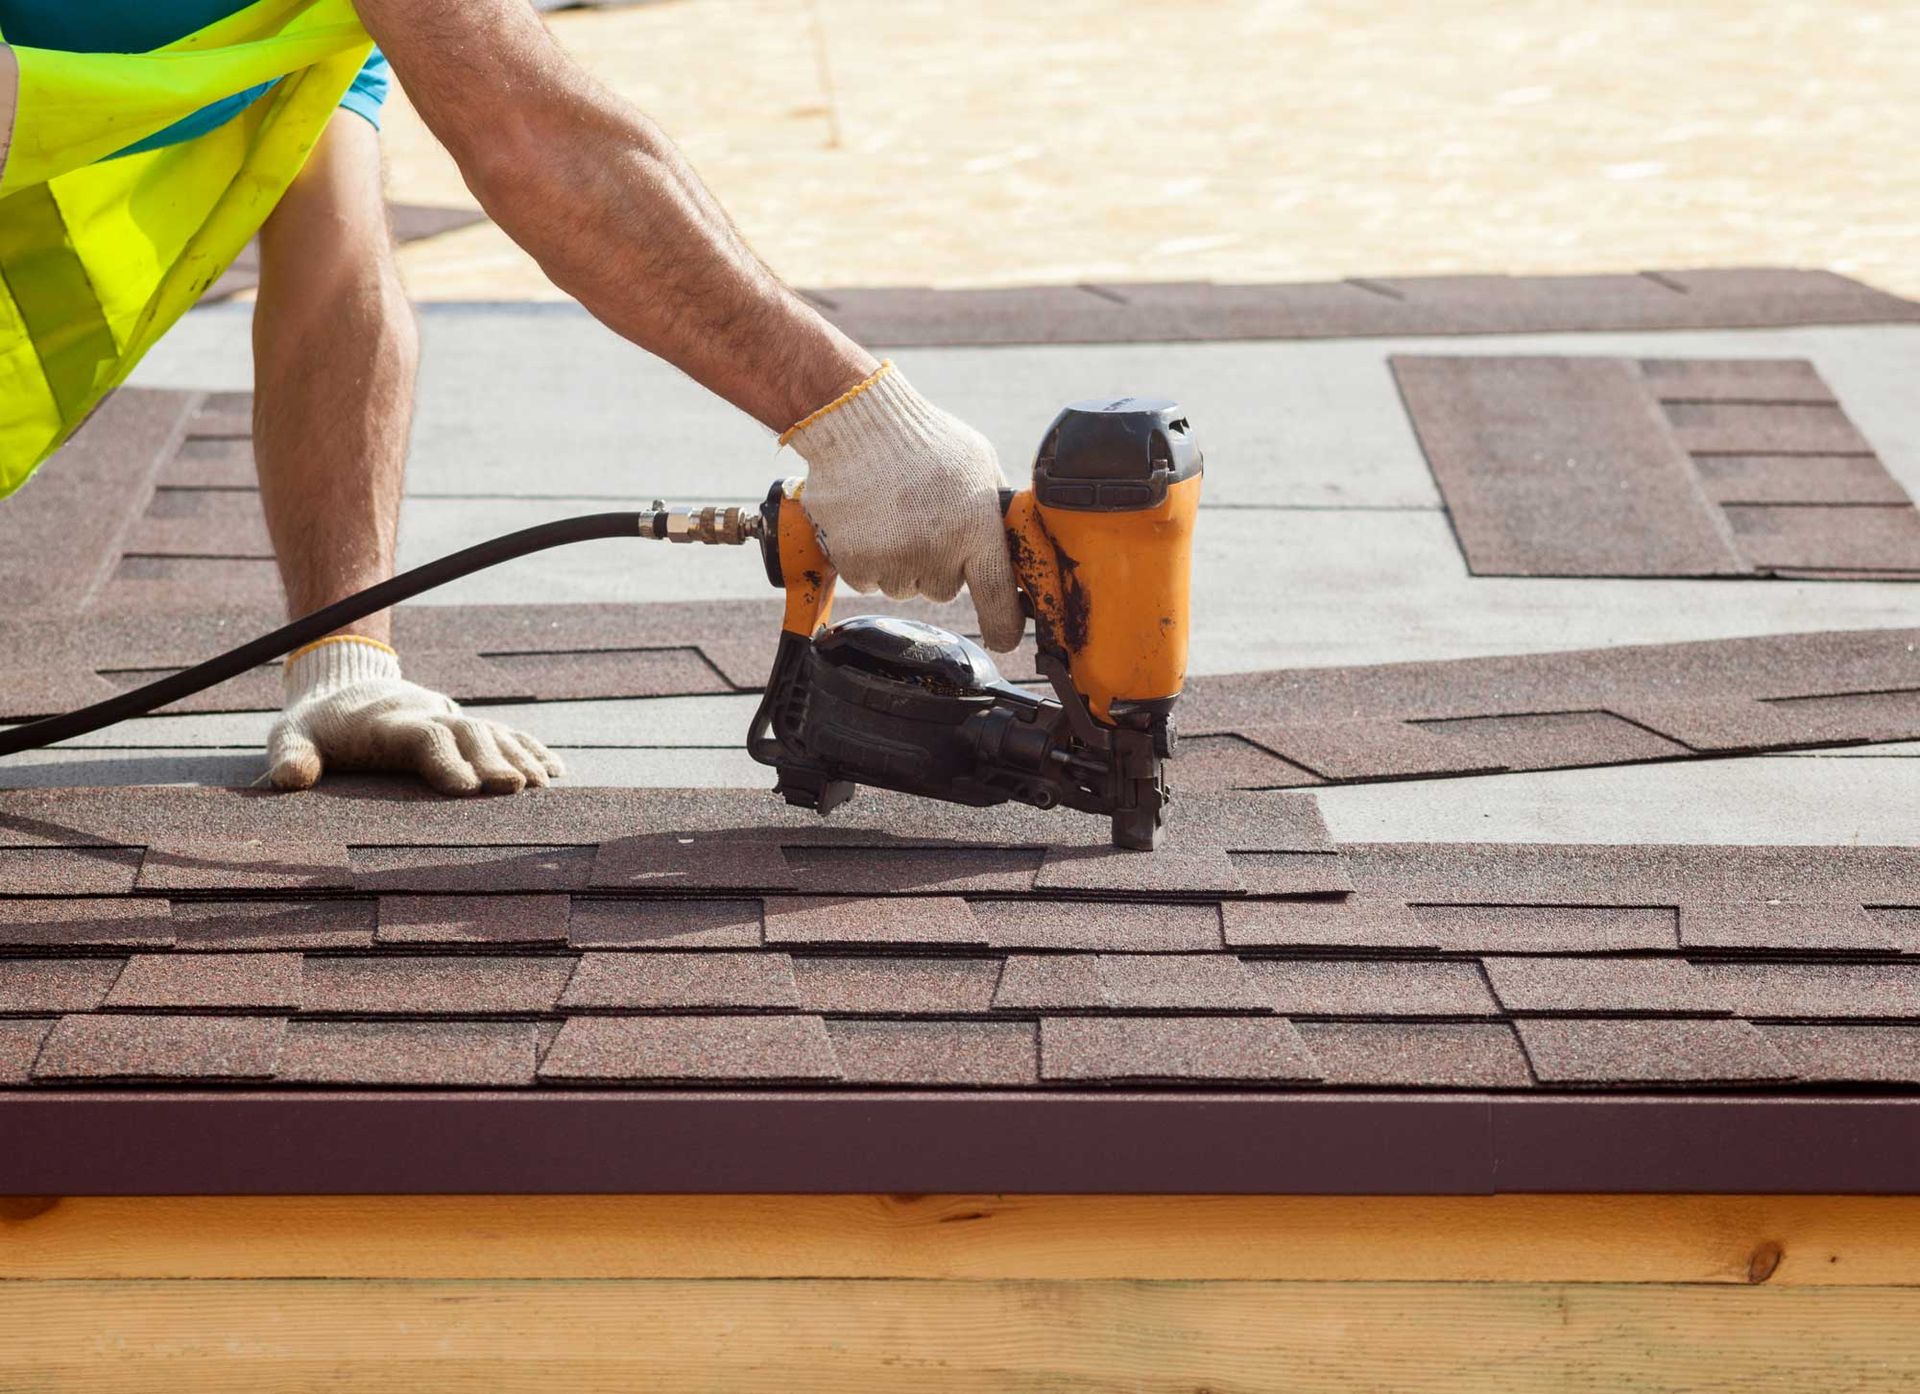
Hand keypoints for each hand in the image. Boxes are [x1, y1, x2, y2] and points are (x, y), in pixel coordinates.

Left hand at [268, 638, 563, 795]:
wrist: (344, 683)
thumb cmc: (315, 726)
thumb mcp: (289, 736)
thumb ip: (291, 756)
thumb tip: (290, 781)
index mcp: (386, 723)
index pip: (422, 736)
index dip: (445, 760)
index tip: (466, 789)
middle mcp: (426, 716)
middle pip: (468, 732)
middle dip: (494, 759)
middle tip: (515, 789)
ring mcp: (449, 718)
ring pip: (492, 732)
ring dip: (519, 757)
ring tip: (542, 785)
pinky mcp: (463, 725)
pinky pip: (506, 733)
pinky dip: (531, 749)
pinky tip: (555, 771)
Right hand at [781, 363, 1024, 650]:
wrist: (857, 421)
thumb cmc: (925, 439)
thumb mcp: (980, 465)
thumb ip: (995, 509)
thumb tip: (1012, 543)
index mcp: (976, 529)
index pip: (997, 596)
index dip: (1003, 625)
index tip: (1004, 639)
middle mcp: (936, 552)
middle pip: (943, 590)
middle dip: (937, 565)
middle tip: (924, 522)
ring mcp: (893, 560)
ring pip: (903, 587)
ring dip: (900, 562)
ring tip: (892, 515)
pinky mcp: (854, 562)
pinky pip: (868, 581)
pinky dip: (866, 559)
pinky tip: (868, 521)